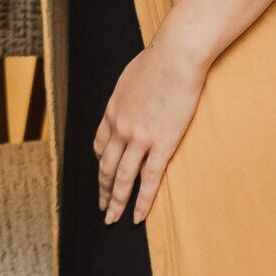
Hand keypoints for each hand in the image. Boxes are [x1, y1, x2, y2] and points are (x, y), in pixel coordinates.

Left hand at [93, 36, 205, 224]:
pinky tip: (137, 217)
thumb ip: (129, 93)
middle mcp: (120, 128)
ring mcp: (139, 138)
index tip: (102, 176)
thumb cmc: (158, 60)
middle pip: (106, 166)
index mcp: (113, 111)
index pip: (101, 145)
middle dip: (103, 189)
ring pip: (122, 178)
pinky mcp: (161, 144)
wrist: (175, 56)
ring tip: (111, 219)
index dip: (100, 164)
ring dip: (115, 202)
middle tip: (101, 207)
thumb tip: (133, 95)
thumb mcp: (132, 77)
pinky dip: (141, 201)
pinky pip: (148, 180)